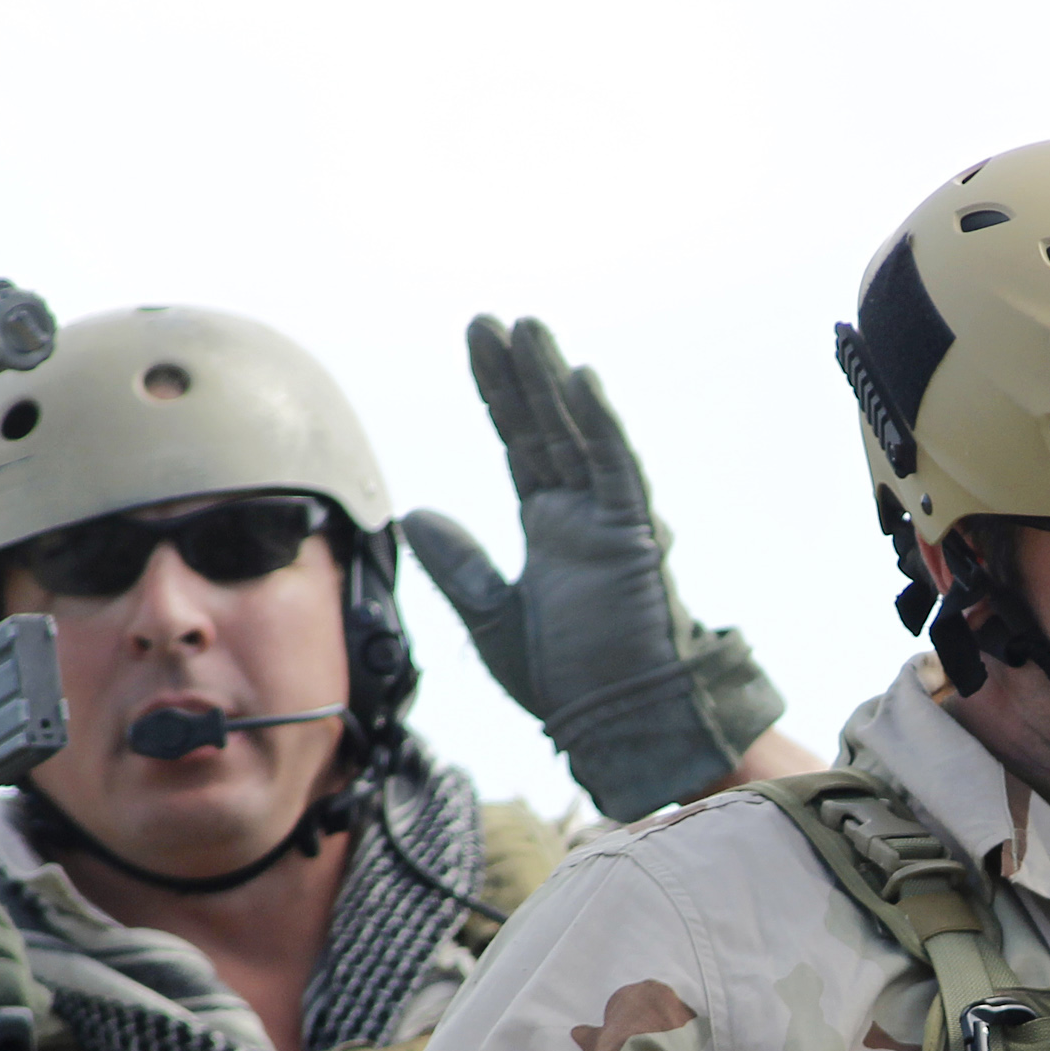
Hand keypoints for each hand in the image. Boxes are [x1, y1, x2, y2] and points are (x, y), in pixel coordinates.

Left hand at [418, 315, 784, 820]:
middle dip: (517, 375)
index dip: (499, 394)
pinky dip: (600, 425)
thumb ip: (462, 568)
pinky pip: (617, 469)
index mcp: (548, 529)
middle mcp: (578, 515)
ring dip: (552, 384)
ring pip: (577, 436)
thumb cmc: (569, 685)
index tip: (477, 343)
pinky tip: (579, 380)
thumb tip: (416, 516)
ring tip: (526, 330)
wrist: (621, 728)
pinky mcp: (634, 536)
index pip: (518, 444)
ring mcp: (608, 521)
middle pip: (543, 427)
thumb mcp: (495, 622)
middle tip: (488, 321)